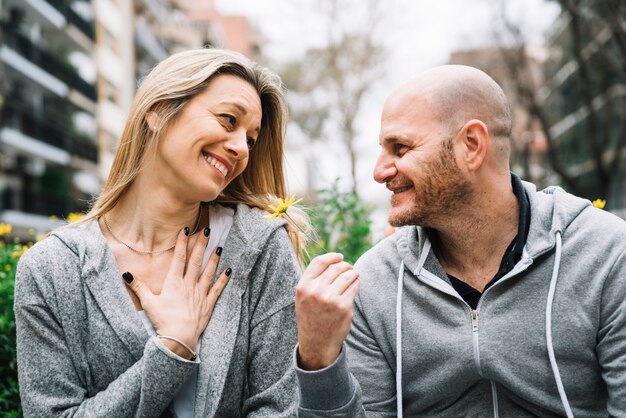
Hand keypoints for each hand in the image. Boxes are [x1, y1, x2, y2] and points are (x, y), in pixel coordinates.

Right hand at [124, 228, 230, 358]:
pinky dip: (223, 279)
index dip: (182, 243)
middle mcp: (189, 285)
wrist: (178, 339)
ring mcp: (200, 294)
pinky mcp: (208, 304)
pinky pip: (217, 289)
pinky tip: (229, 270)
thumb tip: (127, 274)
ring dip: (214, 259)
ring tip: (219, 246)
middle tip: (206, 230)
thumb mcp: (148, 303)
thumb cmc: (162, 321)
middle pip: (196, 261)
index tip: (186, 230)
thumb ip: (138, 287)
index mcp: (174, 283)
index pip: (179, 258)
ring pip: (208, 272)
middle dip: (201, 245)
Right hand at [295, 253, 359, 370]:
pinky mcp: (343, 307)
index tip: (340, 257)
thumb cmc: (311, 317)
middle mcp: (315, 291)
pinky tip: (355, 284)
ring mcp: (330, 299)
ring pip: (347, 275)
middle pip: (335, 268)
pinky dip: (356, 283)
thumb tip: (334, 260)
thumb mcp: (304, 297)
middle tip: (349, 268)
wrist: (316, 344)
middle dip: (345, 265)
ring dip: (353, 273)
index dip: (332, 257)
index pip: (319, 262)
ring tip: (354, 275)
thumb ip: (314, 280)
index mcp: (303, 286)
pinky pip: (354, 287)